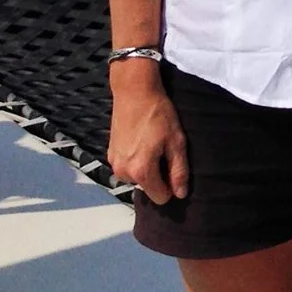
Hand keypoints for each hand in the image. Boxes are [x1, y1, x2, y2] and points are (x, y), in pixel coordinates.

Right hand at [107, 65, 189, 202]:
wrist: (134, 93)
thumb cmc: (158, 114)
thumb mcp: (177, 142)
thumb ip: (179, 171)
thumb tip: (181, 193)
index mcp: (141, 171)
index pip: (160, 197)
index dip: (171, 186)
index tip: (175, 168)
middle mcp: (123, 172)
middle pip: (148, 188)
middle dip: (159, 174)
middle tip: (164, 150)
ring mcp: (114, 164)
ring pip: (138, 178)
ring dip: (147, 167)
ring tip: (153, 144)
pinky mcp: (110, 155)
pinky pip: (128, 167)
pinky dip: (136, 160)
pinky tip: (143, 141)